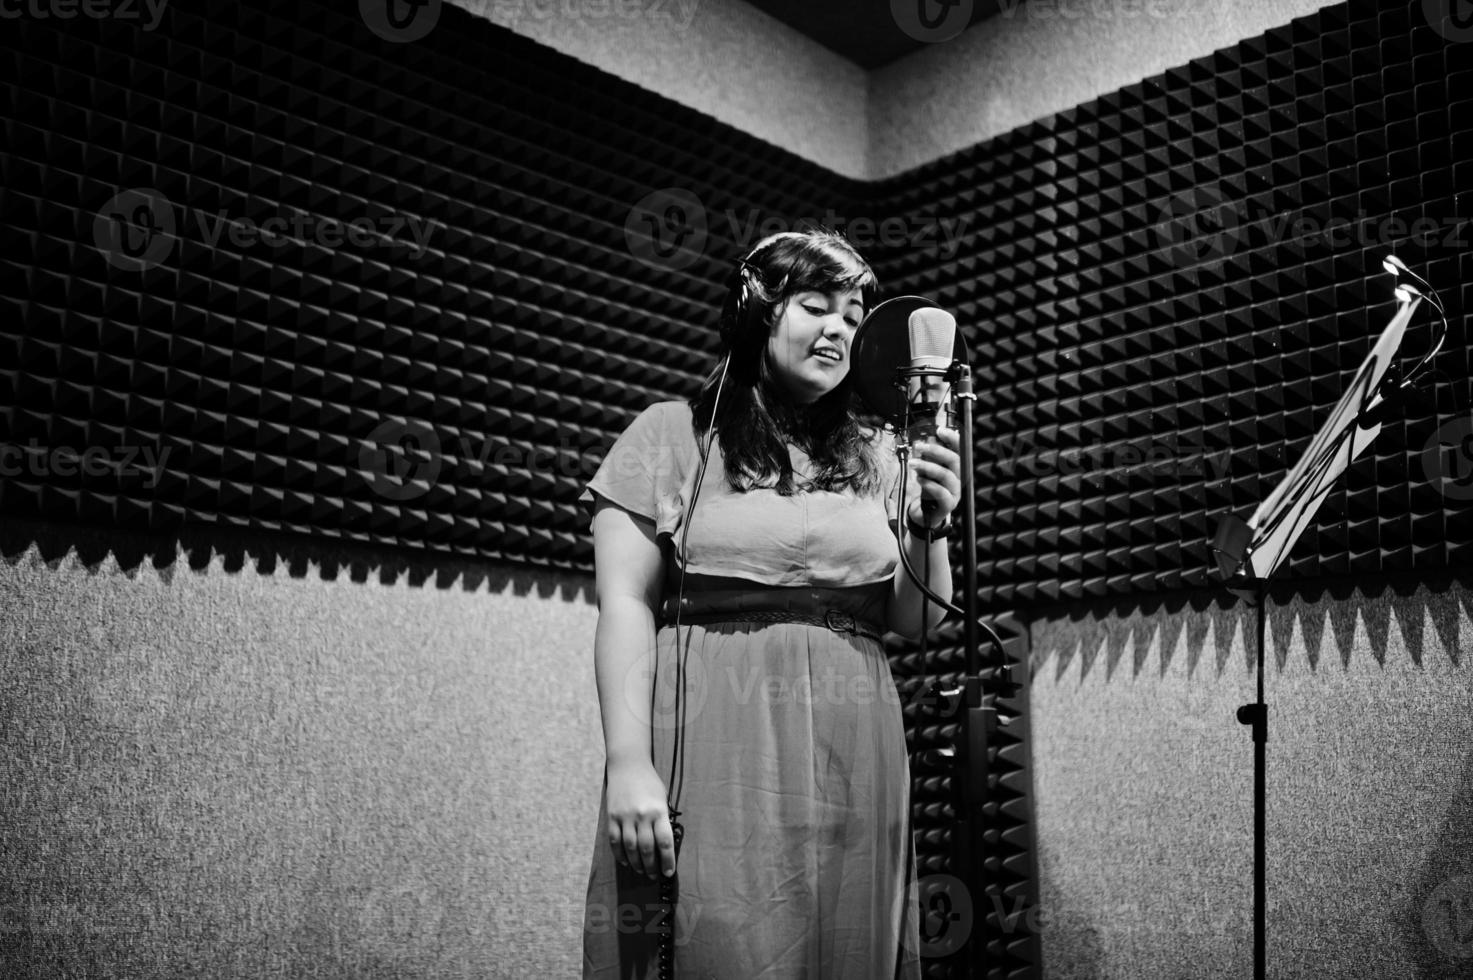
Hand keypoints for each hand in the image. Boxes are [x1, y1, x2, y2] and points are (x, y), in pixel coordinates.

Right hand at [604, 756, 677, 879]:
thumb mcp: (662, 798)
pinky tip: (626, 862)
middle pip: (647, 848)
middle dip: (652, 866)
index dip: (668, 861)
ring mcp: (625, 817)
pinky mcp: (612, 817)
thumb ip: (662, 820)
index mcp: (658, 811)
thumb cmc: (649, 782)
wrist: (628, 765)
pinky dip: (620, 855)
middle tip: (655, 876)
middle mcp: (642, 815)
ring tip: (642, 871)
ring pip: (630, 848)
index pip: (665, 842)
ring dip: (637, 863)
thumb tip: (664, 845)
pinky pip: (615, 841)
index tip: (669, 873)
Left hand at [905, 425, 961, 527]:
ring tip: (913, 463)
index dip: (952, 439)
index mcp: (956, 468)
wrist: (927, 514)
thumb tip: (925, 440)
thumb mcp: (928, 471)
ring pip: (946, 475)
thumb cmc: (929, 490)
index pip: (959, 450)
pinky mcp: (949, 504)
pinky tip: (919, 479)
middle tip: (919, 446)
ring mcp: (955, 492)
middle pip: (954, 460)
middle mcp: (959, 478)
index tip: (940, 430)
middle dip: (935, 450)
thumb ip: (928, 457)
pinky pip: (941, 492)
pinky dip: (929, 484)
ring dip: (927, 466)